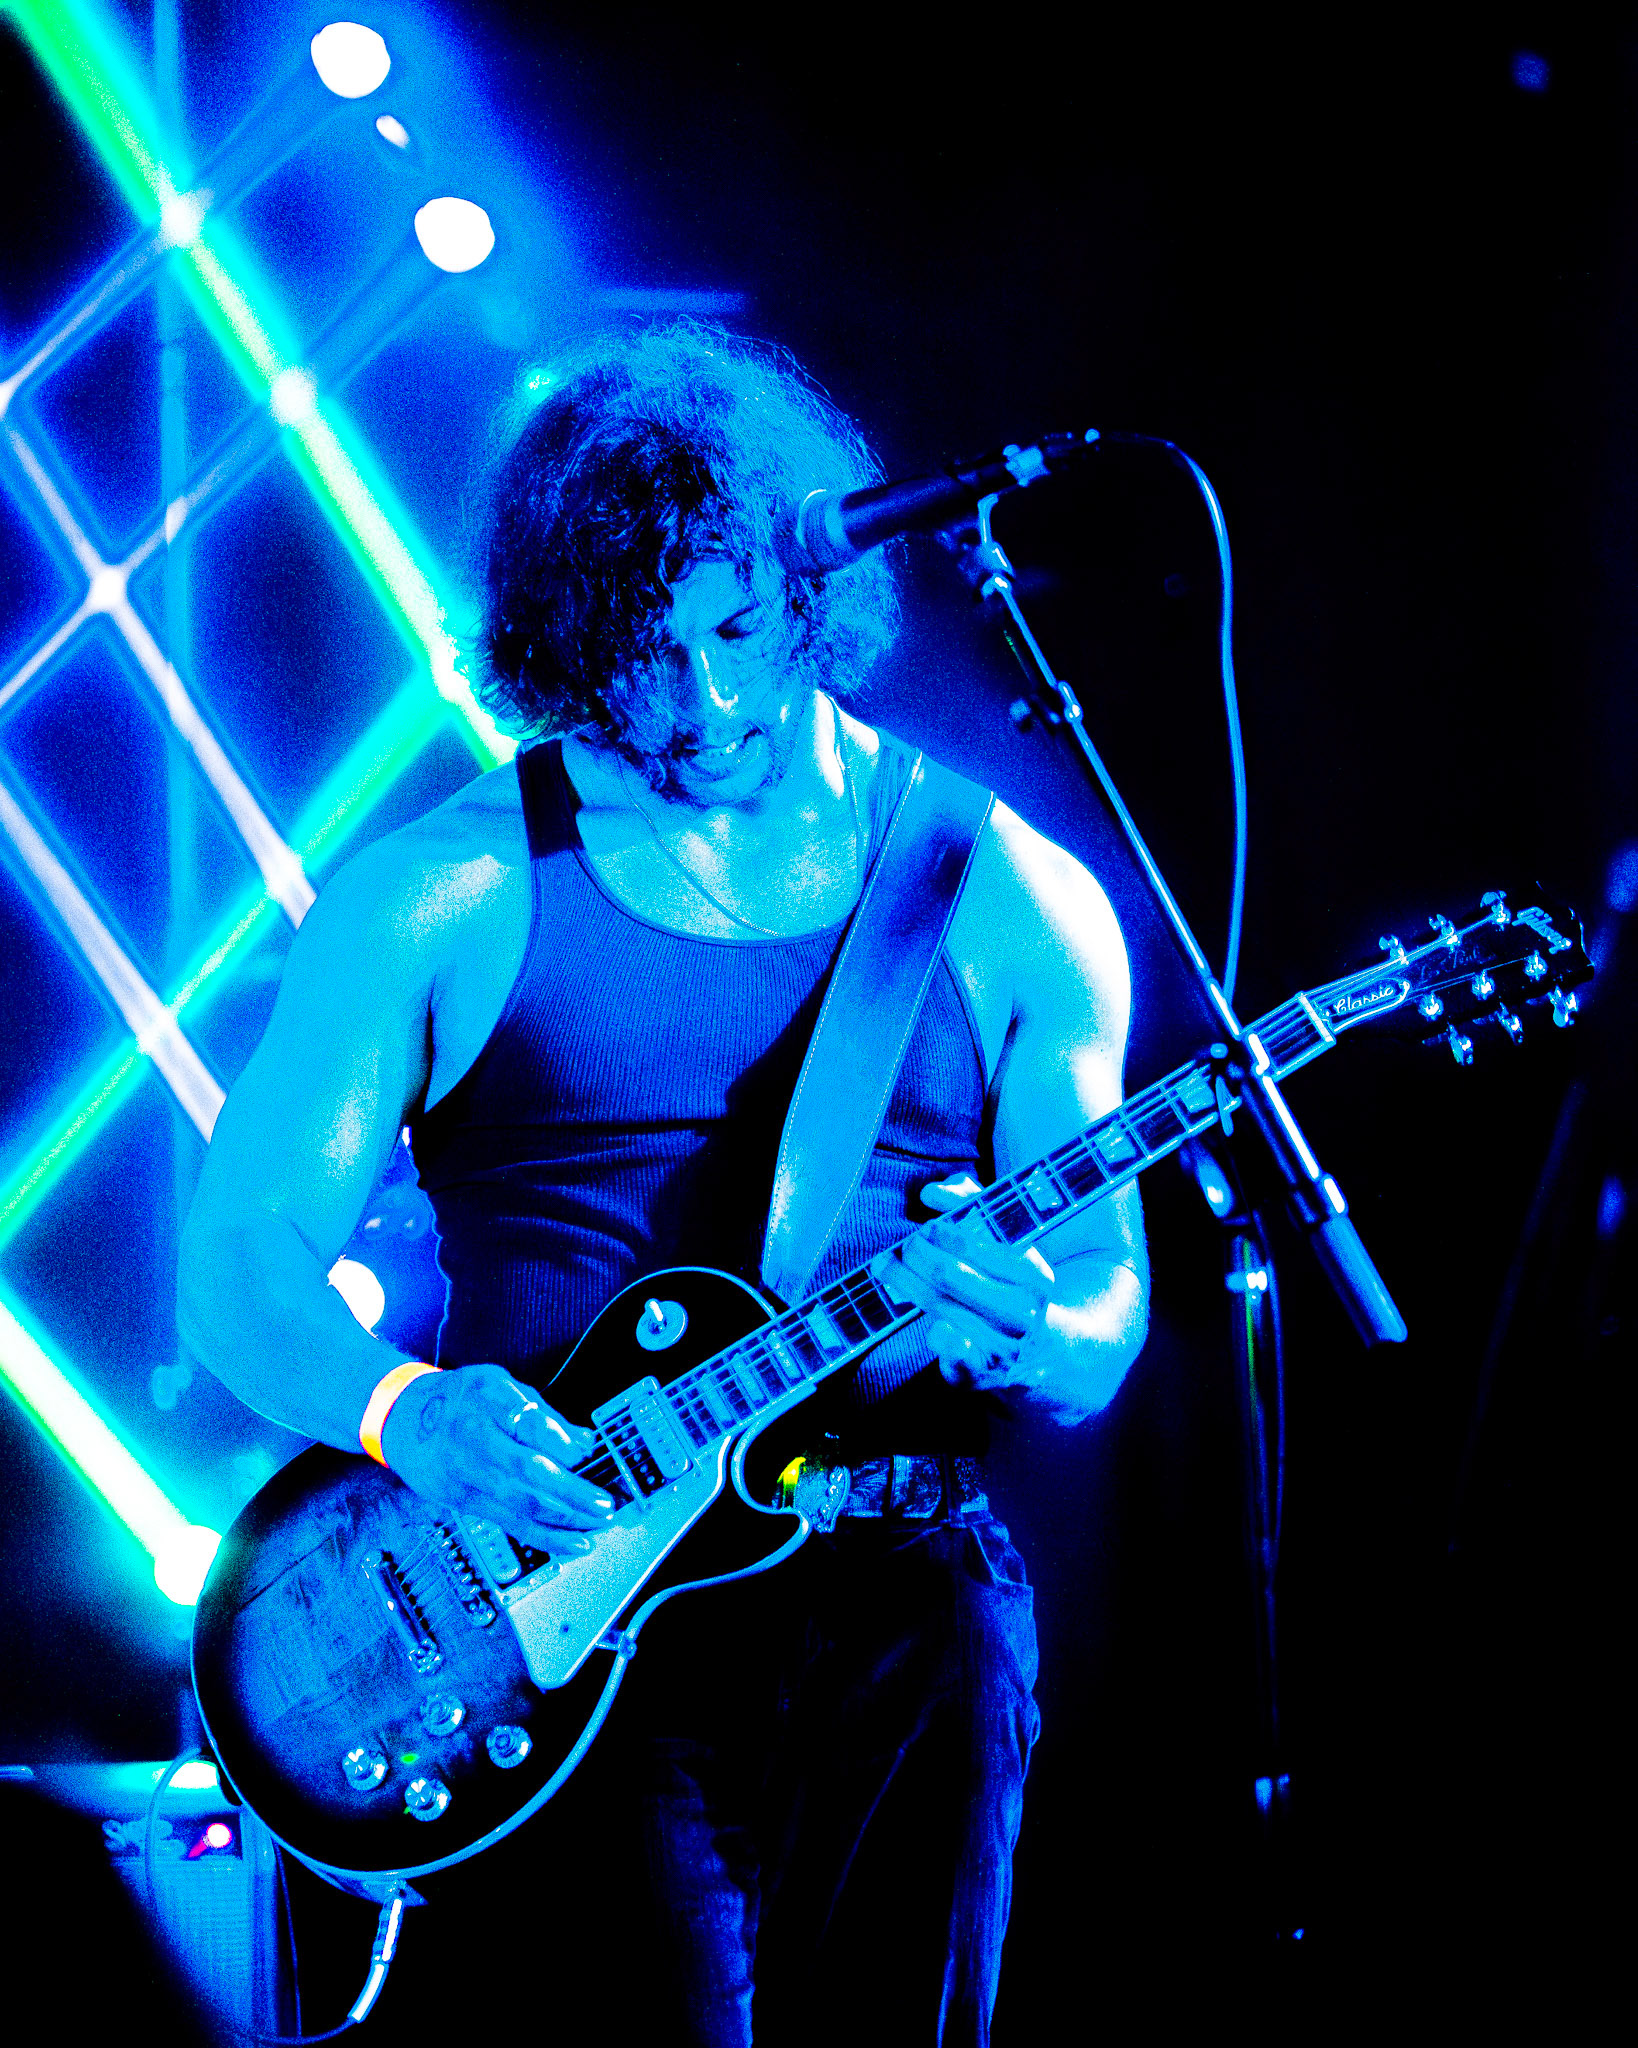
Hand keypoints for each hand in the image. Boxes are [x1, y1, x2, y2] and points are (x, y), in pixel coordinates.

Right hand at [379, 1363, 614, 1556]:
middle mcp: (473, 1438)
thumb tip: (583, 1440)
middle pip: (528, 1470)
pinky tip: (569, 1542)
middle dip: (572, 1492)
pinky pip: (508, 1522)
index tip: (586, 1453)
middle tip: (603, 1503)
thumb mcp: (498, 1384)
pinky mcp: (463, 1501)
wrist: (400, 1417)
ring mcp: (465, 1474)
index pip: (528, 1423)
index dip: (561, 1442)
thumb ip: (541, 1412)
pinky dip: (542, 1535)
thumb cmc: (458, 1398)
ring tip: (594, 1527)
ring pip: (519, 1504)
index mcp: (486, 1398)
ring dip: (562, 1521)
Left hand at [871, 1175, 1057, 1395]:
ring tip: (886, 1266)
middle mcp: (1021, 1311)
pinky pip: (957, 1356)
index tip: (925, 1228)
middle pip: (949, 1274)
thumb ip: (973, 1206)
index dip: (942, 1232)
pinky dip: (943, 1340)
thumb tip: (933, 1193)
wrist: (1034, 1352)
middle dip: (916, 1255)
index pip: (976, 1244)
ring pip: (939, 1306)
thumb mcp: (1005, 1245)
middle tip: (904, 1247)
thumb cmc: (1008, 1286)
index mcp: (1032, 1274)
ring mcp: (1003, 1345)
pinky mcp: (980, 1372)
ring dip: (905, 1282)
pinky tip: (933, 1329)